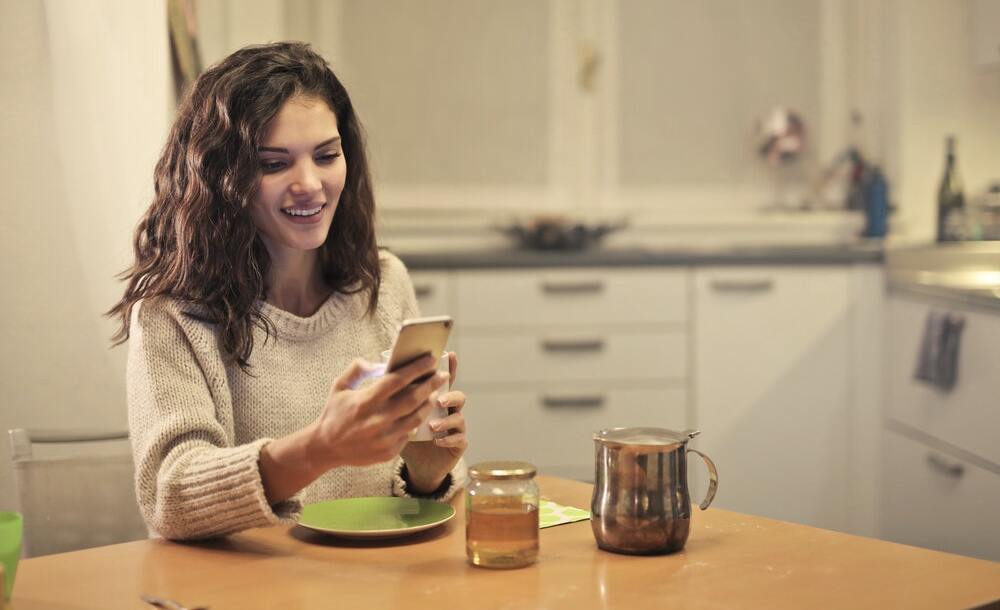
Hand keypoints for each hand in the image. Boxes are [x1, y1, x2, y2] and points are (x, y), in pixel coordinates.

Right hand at [312, 354, 450, 468]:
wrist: (325, 449)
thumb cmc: (333, 414)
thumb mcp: (339, 387)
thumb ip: (356, 370)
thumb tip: (378, 362)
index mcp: (365, 401)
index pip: (398, 380)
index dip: (416, 368)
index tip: (430, 359)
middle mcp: (377, 420)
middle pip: (413, 398)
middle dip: (431, 384)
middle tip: (442, 375)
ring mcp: (384, 438)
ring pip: (416, 417)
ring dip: (428, 403)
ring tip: (435, 393)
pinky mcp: (388, 452)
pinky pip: (408, 433)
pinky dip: (416, 421)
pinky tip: (421, 413)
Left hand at [400, 351, 467, 493]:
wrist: (414, 464)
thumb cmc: (400, 435)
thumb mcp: (393, 414)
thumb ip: (390, 395)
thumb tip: (377, 371)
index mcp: (433, 399)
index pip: (442, 381)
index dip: (449, 367)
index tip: (450, 355)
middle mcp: (447, 411)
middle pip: (456, 396)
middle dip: (449, 394)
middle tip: (438, 399)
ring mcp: (454, 427)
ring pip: (459, 417)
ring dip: (447, 419)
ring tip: (433, 425)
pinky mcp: (458, 444)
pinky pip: (460, 439)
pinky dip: (449, 438)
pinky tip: (437, 440)